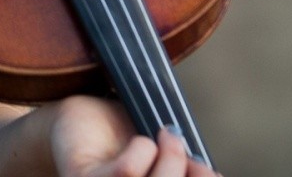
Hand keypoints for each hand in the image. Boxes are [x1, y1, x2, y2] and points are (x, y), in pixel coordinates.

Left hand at [47, 97, 219, 176]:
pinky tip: (139, 142)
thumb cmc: (124, 141)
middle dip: (182, 168)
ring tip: (164, 135)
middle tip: (177, 139)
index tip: (211, 171)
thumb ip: (181, 167)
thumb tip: (211, 174)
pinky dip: (142, 149)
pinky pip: (125, 172)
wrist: (80, 120)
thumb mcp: (161, 156)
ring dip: (168, 157)